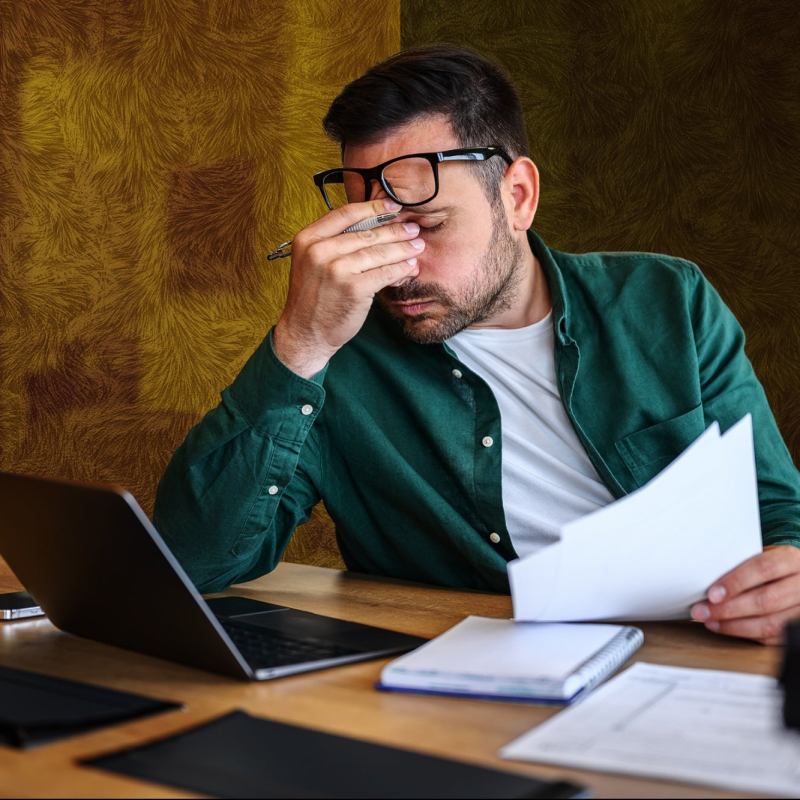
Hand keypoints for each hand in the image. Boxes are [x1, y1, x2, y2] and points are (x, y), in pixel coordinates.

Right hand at [273, 198, 423, 377]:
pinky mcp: (353, 289)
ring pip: (378, 252)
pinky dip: (400, 269)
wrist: (305, 333)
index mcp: (308, 239)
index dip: (373, 207)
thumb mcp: (312, 262)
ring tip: (417, 246)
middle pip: (366, 233)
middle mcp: (319, 251)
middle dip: (394, 229)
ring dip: (402, 249)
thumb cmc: (313, 298)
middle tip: (412, 228)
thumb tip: (372, 225)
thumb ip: (334, 243)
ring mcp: (336, 270)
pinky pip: (384, 273)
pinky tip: (409, 267)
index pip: (345, 214)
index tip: (392, 206)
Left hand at [690, 545, 799, 644]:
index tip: (712, 594)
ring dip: (735, 626)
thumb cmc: (775, 565)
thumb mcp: (765, 555)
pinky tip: (728, 629)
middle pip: (766, 600)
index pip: (763, 569)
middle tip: (702, 611)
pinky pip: (775, 637)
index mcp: (791, 560)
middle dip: (729, 609)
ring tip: (711, 622)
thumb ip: (743, 565)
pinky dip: (748, 635)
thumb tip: (707, 580)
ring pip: (771, 623)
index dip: (736, 582)